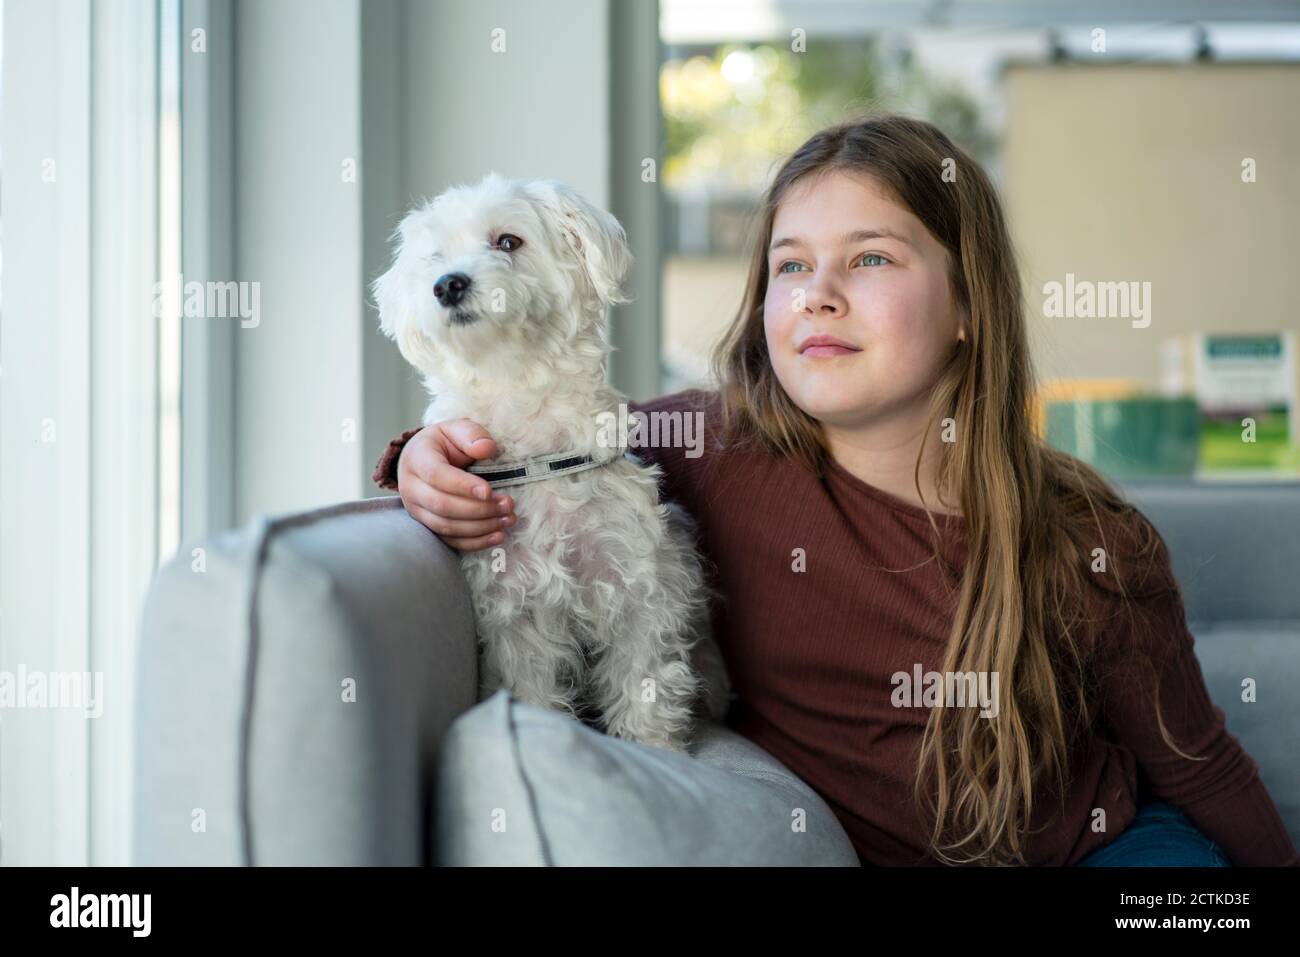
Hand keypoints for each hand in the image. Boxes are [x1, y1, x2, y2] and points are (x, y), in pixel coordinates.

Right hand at [396, 419, 515, 549]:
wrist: (425, 459)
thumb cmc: (445, 443)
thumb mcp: (456, 429)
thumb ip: (471, 435)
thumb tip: (486, 448)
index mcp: (417, 459)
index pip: (436, 476)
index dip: (463, 486)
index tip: (489, 491)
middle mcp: (411, 488)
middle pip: (442, 505)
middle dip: (478, 509)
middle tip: (508, 505)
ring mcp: (417, 510)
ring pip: (446, 527)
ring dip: (480, 527)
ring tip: (508, 519)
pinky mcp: (428, 526)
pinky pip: (450, 541)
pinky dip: (474, 542)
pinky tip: (498, 536)